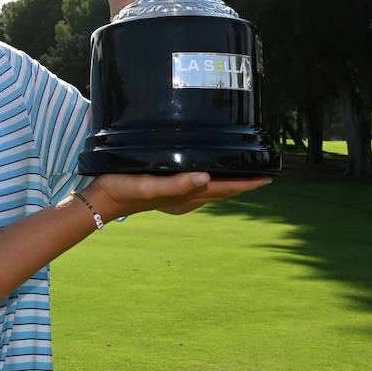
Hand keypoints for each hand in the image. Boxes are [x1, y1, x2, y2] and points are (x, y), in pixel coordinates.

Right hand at [83, 170, 269, 218]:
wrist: (103, 198)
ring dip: (231, 182)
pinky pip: (200, 186)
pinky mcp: (169, 191)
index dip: (246, 184)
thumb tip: (208, 177)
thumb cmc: (125, 189)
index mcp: (187, 197)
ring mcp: (178, 196)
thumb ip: (178, 185)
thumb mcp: (150, 187)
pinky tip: (212, 173)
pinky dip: (214, 180)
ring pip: (213, 189)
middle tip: (265, 172)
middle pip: (223, 190)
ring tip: (246, 172)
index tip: (268, 177)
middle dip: (244, 183)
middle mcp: (187, 198)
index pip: (224, 189)